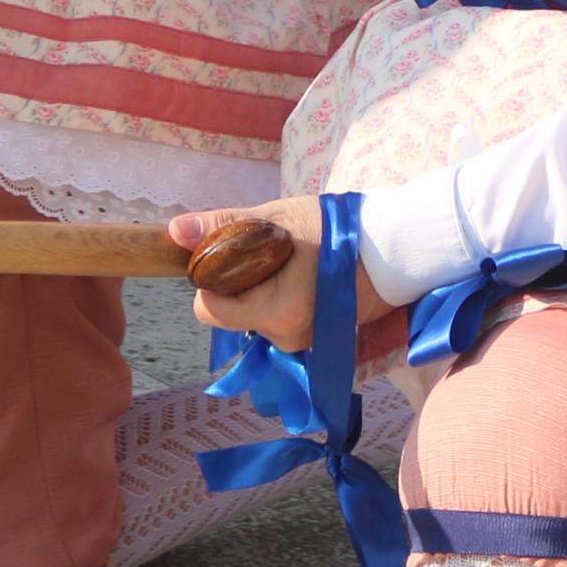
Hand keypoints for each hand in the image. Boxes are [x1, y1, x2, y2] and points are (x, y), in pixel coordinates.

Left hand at [171, 196, 377, 352]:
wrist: (393, 250)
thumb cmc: (334, 229)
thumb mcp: (275, 219)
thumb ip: (224, 227)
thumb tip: (174, 232)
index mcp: (276, 313)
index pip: (210, 311)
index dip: (212, 280)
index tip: (235, 254)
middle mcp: (287, 339)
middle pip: (231, 315)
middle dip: (239, 285)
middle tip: (269, 254)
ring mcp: (302, 346)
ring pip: (253, 319)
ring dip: (260, 292)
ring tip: (290, 264)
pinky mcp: (313, 344)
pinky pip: (275, 323)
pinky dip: (278, 302)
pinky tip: (301, 280)